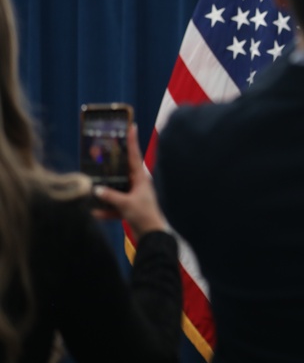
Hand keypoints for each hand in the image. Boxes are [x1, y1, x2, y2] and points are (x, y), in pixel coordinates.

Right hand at [92, 123, 167, 238]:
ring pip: (117, 189)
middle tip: (101, 153)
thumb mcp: (126, 204)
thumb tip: (96, 189)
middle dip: (112, 165)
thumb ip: (110, 196)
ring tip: (92, 186)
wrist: (152, 236)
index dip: (132, 141)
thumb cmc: (143, 215)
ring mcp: (134, 195)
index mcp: (141, 178)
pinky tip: (96, 214)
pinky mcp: (130, 207)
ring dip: (106, 191)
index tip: (132, 126)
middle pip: (123, 170)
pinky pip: (115, 206)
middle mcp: (138, 184)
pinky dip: (107, 210)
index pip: (135, 156)